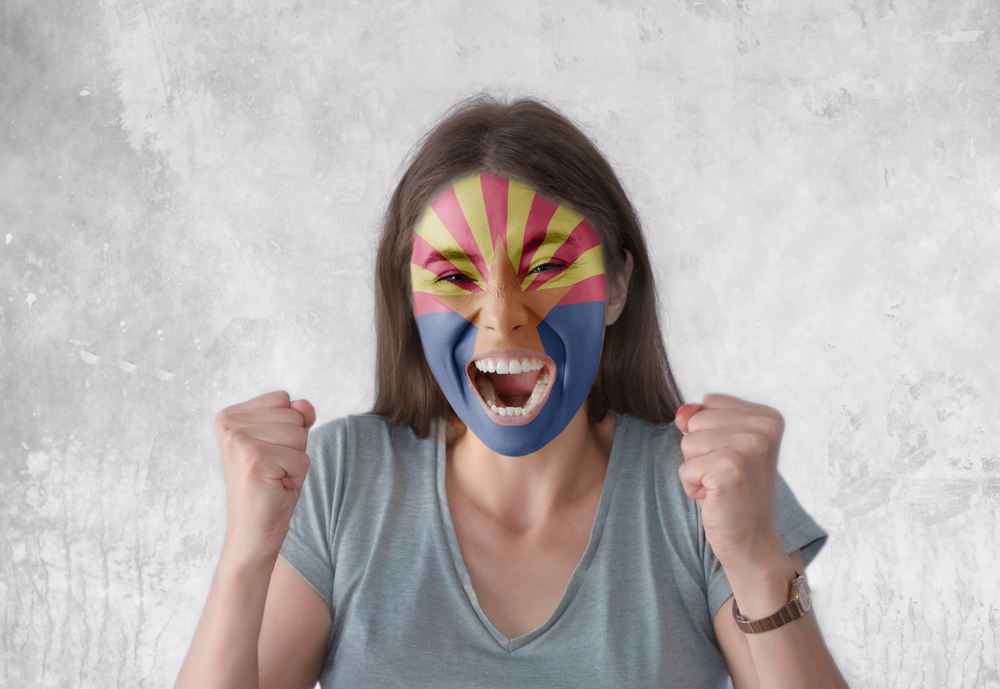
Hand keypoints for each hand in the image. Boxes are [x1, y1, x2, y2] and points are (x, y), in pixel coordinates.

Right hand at [214, 390, 315, 564]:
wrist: (252, 534)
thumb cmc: (270, 488)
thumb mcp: (286, 444)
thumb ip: (296, 418)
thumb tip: (305, 405)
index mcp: (230, 416)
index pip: (284, 399)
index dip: (289, 429)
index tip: (269, 454)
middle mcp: (228, 424)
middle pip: (294, 415)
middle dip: (294, 446)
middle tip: (272, 470)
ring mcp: (238, 441)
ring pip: (300, 434)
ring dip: (296, 461)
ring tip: (274, 478)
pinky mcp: (253, 459)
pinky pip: (301, 457)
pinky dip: (297, 476)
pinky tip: (276, 488)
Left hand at [675, 394, 784, 569]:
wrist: (751, 539)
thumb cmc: (733, 491)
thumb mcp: (718, 446)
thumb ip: (699, 419)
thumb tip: (682, 411)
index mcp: (768, 417)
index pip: (708, 403)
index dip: (707, 433)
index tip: (730, 459)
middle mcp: (765, 428)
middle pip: (695, 420)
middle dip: (698, 451)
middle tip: (723, 475)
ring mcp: (751, 447)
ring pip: (688, 442)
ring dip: (695, 469)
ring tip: (720, 485)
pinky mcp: (731, 470)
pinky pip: (686, 467)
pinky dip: (692, 486)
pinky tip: (715, 497)